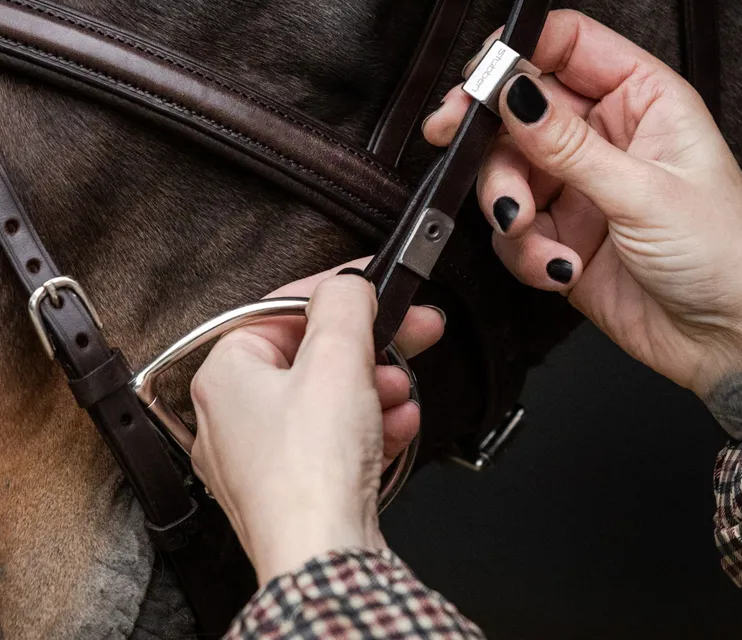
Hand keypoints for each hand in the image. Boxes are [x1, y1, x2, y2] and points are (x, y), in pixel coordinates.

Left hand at [189, 261, 443, 585]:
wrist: (323, 559)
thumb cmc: (310, 469)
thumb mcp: (336, 358)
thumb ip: (343, 303)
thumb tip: (348, 285)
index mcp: (226, 373)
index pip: (286, 308)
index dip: (340, 290)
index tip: (378, 284)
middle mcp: (234, 414)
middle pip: (314, 355)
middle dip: (370, 348)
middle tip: (413, 333)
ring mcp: (262, 455)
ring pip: (329, 398)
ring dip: (376, 389)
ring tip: (402, 393)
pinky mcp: (294, 485)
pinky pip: (335, 439)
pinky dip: (370, 427)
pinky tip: (397, 426)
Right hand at [426, 12, 741, 435]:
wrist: (728, 339)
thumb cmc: (725, 254)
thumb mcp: (643, 191)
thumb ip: (567, 144)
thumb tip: (512, 93)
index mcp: (640, 99)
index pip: (565, 44)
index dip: (517, 51)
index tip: (480, 79)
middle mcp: (604, 135)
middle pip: (519, 110)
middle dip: (488, 136)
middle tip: (452, 140)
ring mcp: (577, 185)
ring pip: (506, 171)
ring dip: (506, 203)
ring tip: (527, 229)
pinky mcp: (559, 232)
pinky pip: (512, 229)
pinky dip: (523, 250)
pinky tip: (560, 267)